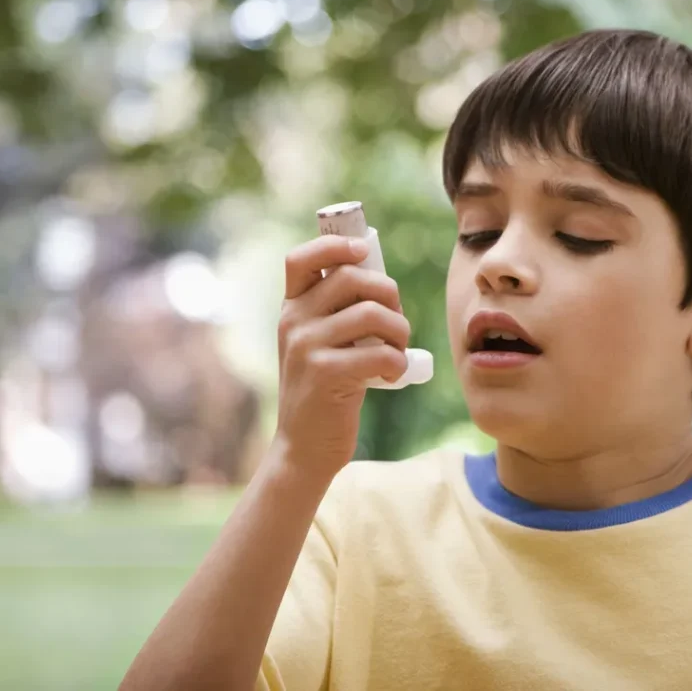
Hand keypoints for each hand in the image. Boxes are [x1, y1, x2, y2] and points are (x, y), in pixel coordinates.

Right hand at [271, 234, 409, 478]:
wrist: (304, 447)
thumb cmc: (325, 390)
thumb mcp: (320, 345)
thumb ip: (338, 312)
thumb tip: (380, 280)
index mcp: (291, 309)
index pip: (301, 258)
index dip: (335, 246)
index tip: (363, 251)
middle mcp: (293, 322)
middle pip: (352, 278)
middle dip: (389, 293)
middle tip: (397, 321)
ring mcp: (306, 347)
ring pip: (372, 313)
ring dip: (400, 330)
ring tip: (398, 350)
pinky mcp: (325, 373)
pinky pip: (380, 351)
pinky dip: (397, 362)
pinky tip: (392, 375)